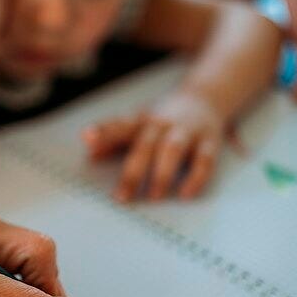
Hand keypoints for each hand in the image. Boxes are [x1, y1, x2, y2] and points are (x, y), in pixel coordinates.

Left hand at [83, 91, 224, 201]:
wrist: (204, 98)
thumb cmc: (161, 120)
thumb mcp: (136, 124)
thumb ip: (113, 141)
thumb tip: (91, 156)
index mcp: (140, 121)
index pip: (119, 125)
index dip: (103, 131)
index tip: (87, 138)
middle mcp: (162, 124)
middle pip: (145, 145)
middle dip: (133, 171)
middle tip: (122, 197)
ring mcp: (186, 131)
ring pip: (172, 150)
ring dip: (162, 173)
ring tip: (153, 197)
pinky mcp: (209, 141)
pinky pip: (204, 159)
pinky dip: (196, 177)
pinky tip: (186, 194)